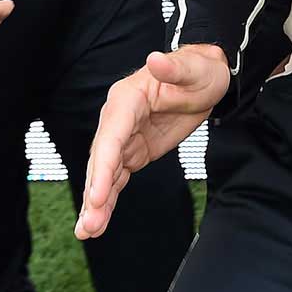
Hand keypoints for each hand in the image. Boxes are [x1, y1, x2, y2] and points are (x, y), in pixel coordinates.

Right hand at [78, 45, 229, 238]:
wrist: (205, 77)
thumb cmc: (199, 70)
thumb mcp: (194, 69)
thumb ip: (173, 69)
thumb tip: (154, 60)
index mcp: (127, 100)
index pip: (110, 137)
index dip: (102, 167)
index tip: (97, 196)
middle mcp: (118, 120)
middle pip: (101, 160)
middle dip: (94, 192)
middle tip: (87, 225)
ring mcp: (123, 138)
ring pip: (104, 174)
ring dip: (96, 203)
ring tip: (86, 231)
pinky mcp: (133, 151)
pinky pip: (116, 178)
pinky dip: (107, 200)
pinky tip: (98, 222)